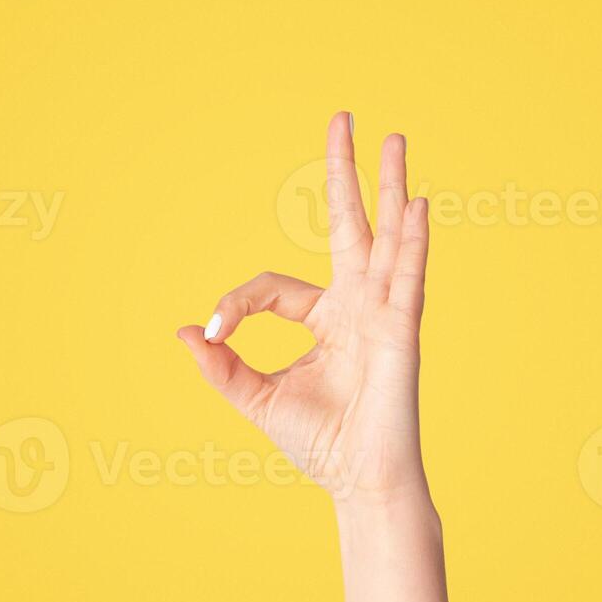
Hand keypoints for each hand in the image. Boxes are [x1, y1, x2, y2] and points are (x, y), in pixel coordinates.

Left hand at [178, 113, 431, 505]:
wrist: (359, 482)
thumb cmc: (319, 444)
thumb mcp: (255, 398)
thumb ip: (222, 366)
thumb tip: (188, 331)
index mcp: (325, 320)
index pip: (274, 286)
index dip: (237, 302)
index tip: (215, 332)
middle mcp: (357, 305)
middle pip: (351, 224)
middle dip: (346, 173)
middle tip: (345, 119)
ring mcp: (383, 312)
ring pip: (385, 237)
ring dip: (389, 186)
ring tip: (393, 138)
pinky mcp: (401, 331)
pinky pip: (407, 277)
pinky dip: (411, 242)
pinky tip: (413, 205)